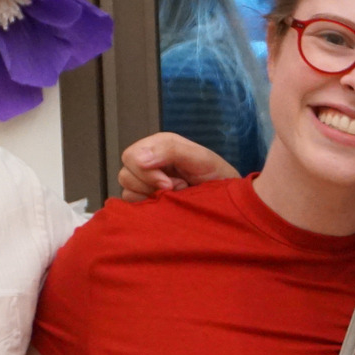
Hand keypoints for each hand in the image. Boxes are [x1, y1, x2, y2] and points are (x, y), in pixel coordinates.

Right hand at [116, 133, 238, 201]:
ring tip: (176, 195)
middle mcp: (149, 162)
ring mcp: (147, 183)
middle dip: (151, 185)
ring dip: (152, 196)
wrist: (229, 200)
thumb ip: (170, 150)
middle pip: (126, 174)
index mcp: (159, 147)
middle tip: (178, 188)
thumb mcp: (200, 157)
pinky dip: (149, 207)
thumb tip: (139, 158)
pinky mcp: (147, 201)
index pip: (131, 156)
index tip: (168, 184)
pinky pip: (133, 206)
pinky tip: (167, 205)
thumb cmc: (217, 176)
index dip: (145, 172)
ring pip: (127, 190)